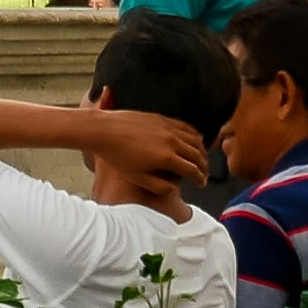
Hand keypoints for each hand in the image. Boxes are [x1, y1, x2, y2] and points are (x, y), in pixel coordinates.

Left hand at [86, 108, 217, 188]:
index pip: (192, 170)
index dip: (200, 178)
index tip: (201, 183)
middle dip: (204, 166)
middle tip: (204, 173)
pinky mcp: (162, 118)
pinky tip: (195, 139)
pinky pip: (185, 126)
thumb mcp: (137, 178)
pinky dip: (194, 134)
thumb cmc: (117, 156)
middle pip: (197, 154)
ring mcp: (167, 127)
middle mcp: (171, 141)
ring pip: (195, 139)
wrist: (103, 131)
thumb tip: (174, 189)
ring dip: (202, 150)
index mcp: (166, 158)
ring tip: (202, 158)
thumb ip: (158, 186)